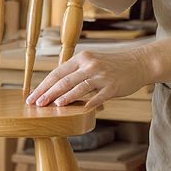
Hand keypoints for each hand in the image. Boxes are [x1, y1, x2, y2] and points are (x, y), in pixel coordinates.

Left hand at [26, 48, 149, 111]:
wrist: (138, 63)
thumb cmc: (112, 65)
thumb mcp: (92, 62)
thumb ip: (76, 72)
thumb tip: (55, 88)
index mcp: (81, 58)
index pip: (57, 72)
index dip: (43, 85)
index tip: (31, 96)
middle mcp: (89, 64)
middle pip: (64, 80)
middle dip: (47, 93)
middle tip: (35, 104)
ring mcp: (101, 76)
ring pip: (78, 87)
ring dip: (64, 98)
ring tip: (52, 105)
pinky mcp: (112, 87)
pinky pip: (96, 98)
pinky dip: (86, 105)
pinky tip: (77, 111)